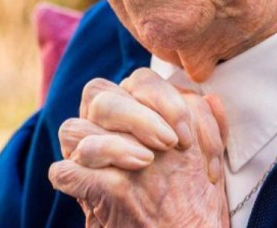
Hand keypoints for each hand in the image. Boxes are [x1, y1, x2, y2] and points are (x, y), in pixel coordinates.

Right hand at [49, 69, 228, 226]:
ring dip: (112, 143)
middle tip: (169, 144)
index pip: (139, 80)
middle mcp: (102, 126)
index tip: (187, 137)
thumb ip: (208, 126)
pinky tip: (117, 184)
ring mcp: (85, 157)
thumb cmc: (192, 196)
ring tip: (146, 162)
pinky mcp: (77, 189)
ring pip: (73, 128)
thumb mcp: (205, 156)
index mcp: (133, 109)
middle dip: (138, 116)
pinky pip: (63, 171)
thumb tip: (213, 99)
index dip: (164, 99)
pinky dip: (84, 173)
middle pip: (99, 93)